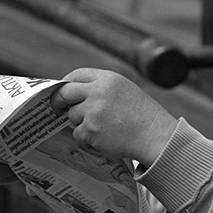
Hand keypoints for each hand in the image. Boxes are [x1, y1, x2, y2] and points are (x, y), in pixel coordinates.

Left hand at [51, 68, 178, 166]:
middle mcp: (98, 92)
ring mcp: (93, 112)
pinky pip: (78, 133)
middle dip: (59, 100)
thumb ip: (101, 87)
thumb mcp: (125, 90)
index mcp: (108, 79)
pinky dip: (86, 137)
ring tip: (102, 126)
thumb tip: (75, 93)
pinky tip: (103, 137)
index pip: (77, 74)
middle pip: (66, 93)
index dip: (67, 83)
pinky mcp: (91, 131)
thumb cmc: (143, 115)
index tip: (63, 90)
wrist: (155, 136)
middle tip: (58, 107)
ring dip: (81, 122)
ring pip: (72, 116)